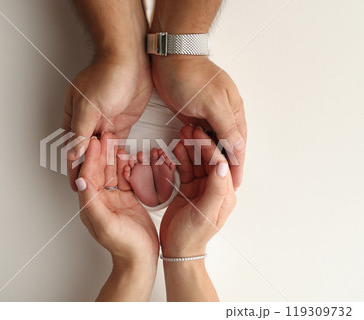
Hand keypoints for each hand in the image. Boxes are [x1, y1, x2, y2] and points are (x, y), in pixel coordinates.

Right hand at [64, 54, 152, 190]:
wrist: (131, 61)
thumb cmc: (106, 76)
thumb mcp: (88, 107)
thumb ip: (81, 133)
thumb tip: (72, 154)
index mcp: (74, 118)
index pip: (71, 149)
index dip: (73, 168)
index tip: (76, 186)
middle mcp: (88, 123)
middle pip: (86, 153)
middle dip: (88, 171)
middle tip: (92, 191)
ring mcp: (105, 124)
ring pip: (101, 152)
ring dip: (102, 167)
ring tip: (105, 187)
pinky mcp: (121, 124)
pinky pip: (117, 145)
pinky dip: (116, 157)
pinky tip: (117, 170)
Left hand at [76, 133, 158, 300]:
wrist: (141, 259)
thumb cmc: (124, 246)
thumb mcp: (105, 224)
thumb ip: (91, 202)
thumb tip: (80, 180)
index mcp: (91, 205)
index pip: (88, 175)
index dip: (90, 157)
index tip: (94, 142)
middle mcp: (101, 200)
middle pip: (100, 170)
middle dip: (102, 152)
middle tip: (106, 135)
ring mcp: (115, 199)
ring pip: (114, 172)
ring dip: (115, 157)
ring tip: (117, 141)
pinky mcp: (128, 200)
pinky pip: (127, 179)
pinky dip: (128, 167)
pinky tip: (130, 157)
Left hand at [151, 55, 246, 188]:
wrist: (168, 58)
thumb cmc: (190, 75)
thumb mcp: (212, 102)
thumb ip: (226, 125)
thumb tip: (239, 146)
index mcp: (234, 111)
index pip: (238, 146)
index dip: (237, 167)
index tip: (235, 185)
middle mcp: (224, 114)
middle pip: (227, 146)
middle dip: (224, 165)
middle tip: (220, 185)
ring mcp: (208, 115)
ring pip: (211, 143)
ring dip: (207, 156)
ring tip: (204, 174)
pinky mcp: (193, 114)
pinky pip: (197, 136)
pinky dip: (195, 146)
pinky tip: (190, 154)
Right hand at [160, 125, 235, 257]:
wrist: (178, 249)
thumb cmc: (192, 236)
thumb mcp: (205, 213)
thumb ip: (215, 190)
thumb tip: (222, 166)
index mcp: (225, 194)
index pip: (220, 164)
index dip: (210, 148)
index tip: (200, 136)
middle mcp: (214, 189)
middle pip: (208, 160)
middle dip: (200, 144)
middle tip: (190, 130)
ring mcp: (201, 188)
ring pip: (196, 162)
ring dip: (190, 148)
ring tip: (182, 134)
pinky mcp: (188, 188)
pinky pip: (186, 169)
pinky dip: (181, 158)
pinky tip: (177, 148)